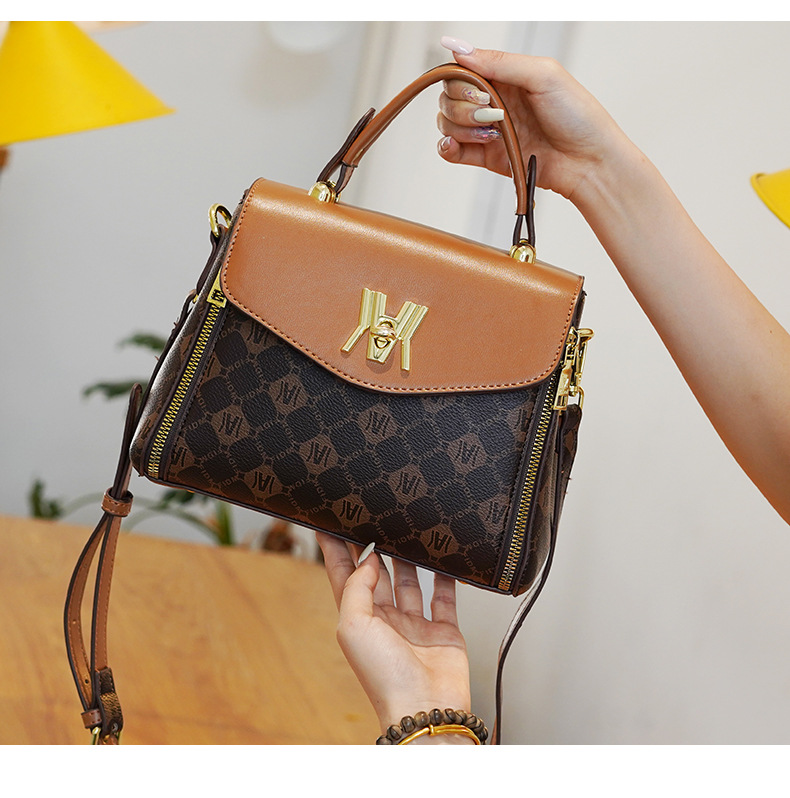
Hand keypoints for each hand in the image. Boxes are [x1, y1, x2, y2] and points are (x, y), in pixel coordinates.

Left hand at [316, 532, 472, 741]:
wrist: (425, 708)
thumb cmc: (385, 679)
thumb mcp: (354, 627)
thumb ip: (357, 589)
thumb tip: (367, 561)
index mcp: (359, 620)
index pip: (344, 577)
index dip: (336, 551)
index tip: (329, 524)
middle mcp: (386, 621)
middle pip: (377, 575)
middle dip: (374, 547)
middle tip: (372, 518)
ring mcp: (415, 625)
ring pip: (410, 581)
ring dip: (407, 557)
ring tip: (405, 529)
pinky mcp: (444, 630)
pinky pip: (444, 596)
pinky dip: (445, 576)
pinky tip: (444, 558)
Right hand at [437, 37, 633, 203]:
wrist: (588, 162)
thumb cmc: (578, 116)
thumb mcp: (543, 75)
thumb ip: (499, 61)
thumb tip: (458, 48)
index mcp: (506, 76)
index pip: (462, 70)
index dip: (461, 80)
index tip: (481, 92)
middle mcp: (494, 101)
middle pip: (450, 97)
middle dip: (462, 106)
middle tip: (491, 113)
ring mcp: (489, 130)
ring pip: (448, 123)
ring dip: (460, 127)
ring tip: (491, 134)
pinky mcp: (488, 157)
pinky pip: (452, 152)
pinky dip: (447, 147)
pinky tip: (456, 145)